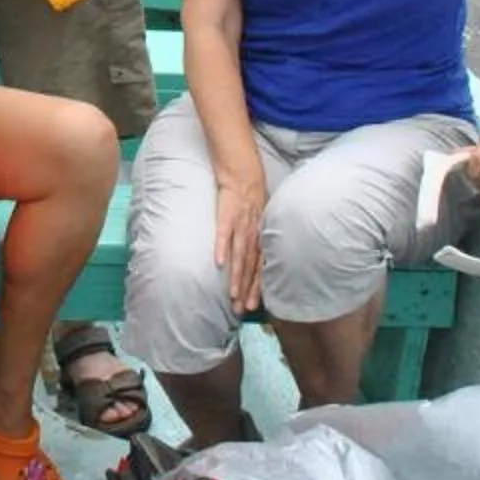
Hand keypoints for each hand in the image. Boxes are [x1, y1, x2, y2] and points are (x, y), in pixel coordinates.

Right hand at [212, 170, 265, 314]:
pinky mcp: (228, 213)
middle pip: (251, 266)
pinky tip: (219, 263)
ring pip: (240, 255)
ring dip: (236, 276)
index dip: (257, 288)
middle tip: (242, 311)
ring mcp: (241, 224)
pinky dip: (222, 247)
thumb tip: (254, 259)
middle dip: (247, 290)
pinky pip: (224, 232)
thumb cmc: (250, 194)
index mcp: (261, 236)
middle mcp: (254, 233)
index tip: (253, 307)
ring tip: (231, 295)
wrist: (242, 169)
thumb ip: (256, 238)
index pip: (260, 267)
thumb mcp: (259, 218)